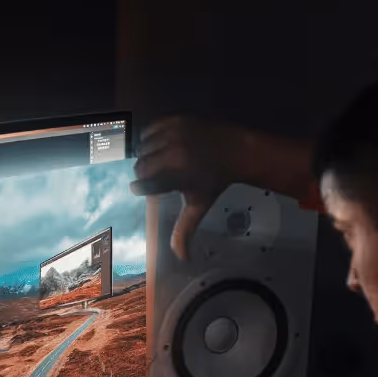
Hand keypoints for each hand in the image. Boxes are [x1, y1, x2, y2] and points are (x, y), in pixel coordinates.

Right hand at [131, 116, 261, 260]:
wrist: (237, 150)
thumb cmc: (215, 181)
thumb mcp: (198, 206)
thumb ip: (184, 230)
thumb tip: (183, 259)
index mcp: (175, 174)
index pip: (141, 183)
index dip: (143, 188)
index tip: (146, 189)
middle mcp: (173, 151)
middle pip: (140, 165)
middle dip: (145, 172)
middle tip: (158, 175)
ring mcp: (175, 132)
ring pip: (143, 145)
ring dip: (148, 154)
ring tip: (161, 160)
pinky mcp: (176, 117)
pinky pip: (150, 128)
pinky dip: (152, 137)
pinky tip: (162, 144)